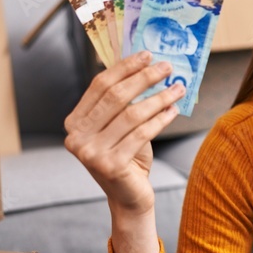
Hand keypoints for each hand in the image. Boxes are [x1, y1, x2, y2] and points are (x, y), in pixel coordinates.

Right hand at [64, 51, 185, 215]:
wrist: (129, 197)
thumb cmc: (127, 157)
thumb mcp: (119, 127)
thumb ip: (123, 102)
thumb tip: (146, 65)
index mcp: (73, 123)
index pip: (100, 85)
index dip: (124, 67)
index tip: (147, 55)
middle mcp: (76, 138)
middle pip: (116, 97)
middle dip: (145, 78)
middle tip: (167, 67)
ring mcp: (91, 153)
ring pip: (132, 114)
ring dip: (159, 97)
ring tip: (178, 88)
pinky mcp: (111, 166)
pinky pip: (142, 133)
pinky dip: (161, 119)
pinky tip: (174, 109)